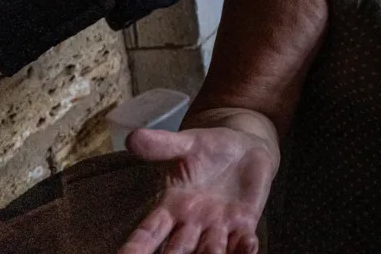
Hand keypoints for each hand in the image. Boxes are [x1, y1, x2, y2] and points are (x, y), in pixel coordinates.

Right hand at [119, 126, 274, 253]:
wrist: (245, 147)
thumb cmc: (209, 149)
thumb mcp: (186, 144)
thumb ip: (162, 145)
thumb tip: (132, 137)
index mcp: (172, 207)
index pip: (148, 233)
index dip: (136, 248)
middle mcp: (192, 224)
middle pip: (177, 251)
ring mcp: (218, 228)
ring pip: (210, 252)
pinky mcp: (244, 224)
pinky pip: (243, 243)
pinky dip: (244, 249)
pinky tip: (248, 247)